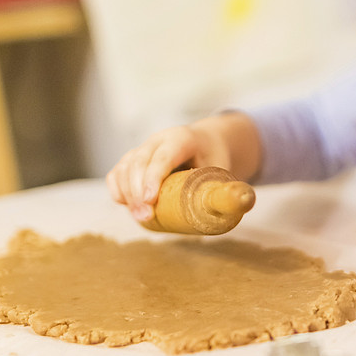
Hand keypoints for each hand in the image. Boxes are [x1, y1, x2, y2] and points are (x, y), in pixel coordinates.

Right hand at [106, 123, 231, 221]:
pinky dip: (117, 189)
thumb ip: (225, 186)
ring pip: (125, 167)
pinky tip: (125, 205)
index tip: (151, 200)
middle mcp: (158, 140)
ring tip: (140, 218)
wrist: (206, 142)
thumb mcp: (223, 168)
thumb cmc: (214, 157)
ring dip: (127, 194)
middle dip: (138, 191)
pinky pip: (117, 172)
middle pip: (139, 162)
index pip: (163, 156)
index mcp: (181, 138)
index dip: (154, 177)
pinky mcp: (133, 160)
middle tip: (146, 217)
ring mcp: (143, 148)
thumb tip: (238, 204)